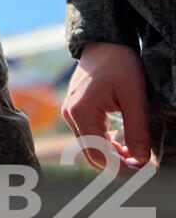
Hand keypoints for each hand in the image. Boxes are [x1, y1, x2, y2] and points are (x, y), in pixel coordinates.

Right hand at [62, 42, 151, 171]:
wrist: (103, 45)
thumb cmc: (119, 65)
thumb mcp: (134, 96)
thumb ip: (137, 130)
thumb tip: (143, 160)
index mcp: (80, 112)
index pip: (100, 155)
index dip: (124, 169)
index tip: (147, 172)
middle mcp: (70, 116)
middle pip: (92, 156)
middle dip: (119, 167)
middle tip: (146, 170)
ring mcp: (71, 114)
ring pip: (91, 149)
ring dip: (114, 158)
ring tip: (140, 159)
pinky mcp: (76, 112)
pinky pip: (90, 138)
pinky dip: (108, 147)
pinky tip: (126, 147)